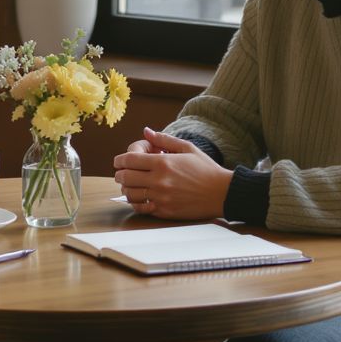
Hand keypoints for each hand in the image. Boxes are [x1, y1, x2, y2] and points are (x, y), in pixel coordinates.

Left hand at [113, 127, 232, 219]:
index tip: (118, 161)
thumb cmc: (206, 169)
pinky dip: (135, 203)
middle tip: (122, 173)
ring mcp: (161, 197)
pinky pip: (141, 208)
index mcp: (163, 162)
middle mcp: (159, 180)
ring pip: (130, 194)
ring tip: (130, 185)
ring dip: (126, 188)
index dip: (119, 160)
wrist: (222, 193)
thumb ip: (164, 139)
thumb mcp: (187, 148)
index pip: (129, 160)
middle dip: (120, 174)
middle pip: (126, 177)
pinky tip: (139, 198)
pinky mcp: (165, 211)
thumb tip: (146, 131)